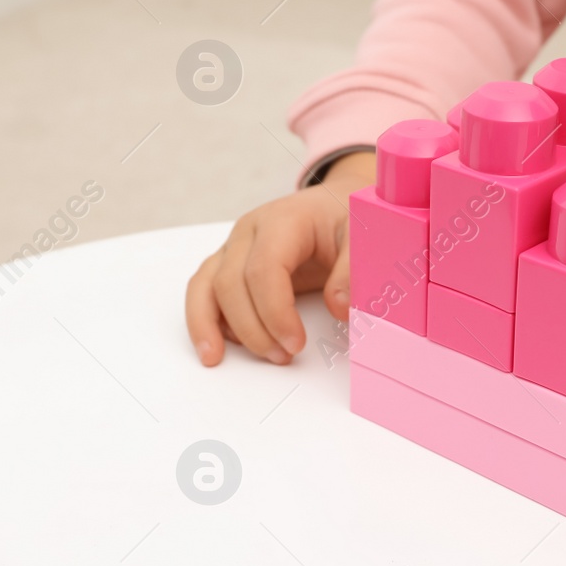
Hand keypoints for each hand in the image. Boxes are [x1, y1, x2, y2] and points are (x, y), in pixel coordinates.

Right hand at [186, 151, 375, 365]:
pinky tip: (216, 345)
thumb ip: (354, 271)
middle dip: (252, 327)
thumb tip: (339, 307)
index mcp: (283, 220)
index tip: (296, 343)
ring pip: (205, 285)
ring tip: (216, 358)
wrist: (332, 207)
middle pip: (231, 282)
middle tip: (282, 355)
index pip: (264, 268)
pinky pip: (202, 291)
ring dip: (210, 325)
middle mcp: (249, 231)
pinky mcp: (229, 264)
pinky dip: (203, 319)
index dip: (275, 312)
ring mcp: (234, 247)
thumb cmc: (344, 221)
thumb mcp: (363, 237)